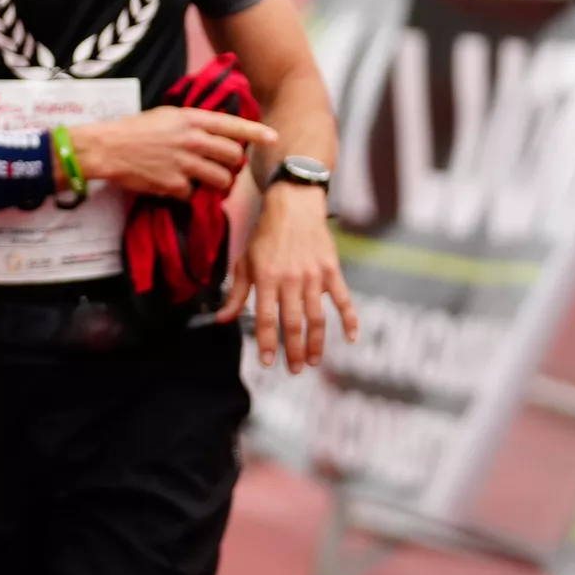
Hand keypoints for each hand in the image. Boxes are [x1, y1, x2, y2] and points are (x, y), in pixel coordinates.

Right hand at [68, 107, 277, 197]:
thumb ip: (193, 124)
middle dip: (233, 166)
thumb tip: (213, 133)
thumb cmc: (134, 129)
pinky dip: (186, 194)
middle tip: (224, 168)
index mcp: (193, 120)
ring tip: (205, 182)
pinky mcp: (175, 185)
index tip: (273, 138)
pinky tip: (173, 186)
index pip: (234, 126)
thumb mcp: (167, 116)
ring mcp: (185, 164)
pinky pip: (193, 194)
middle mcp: (194, 140)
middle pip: (233, 158)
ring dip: (217, 184)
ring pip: (221, 180)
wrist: (107, 148)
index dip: (257, 133)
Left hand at [219, 181, 358, 373]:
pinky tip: (351, 338)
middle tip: (293, 369)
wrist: (294, 205)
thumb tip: (222, 320)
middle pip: (293, 323)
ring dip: (316, 343)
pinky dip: (350, 319)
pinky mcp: (331, 270)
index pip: (265, 318)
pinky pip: (343, 299)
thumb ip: (235, 293)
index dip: (266, 343)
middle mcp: (290, 279)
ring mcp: (313, 276)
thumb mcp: (244, 262)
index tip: (268, 363)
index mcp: (266, 278)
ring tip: (312, 361)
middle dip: (292, 350)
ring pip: (316, 317)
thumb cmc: (265, 235)